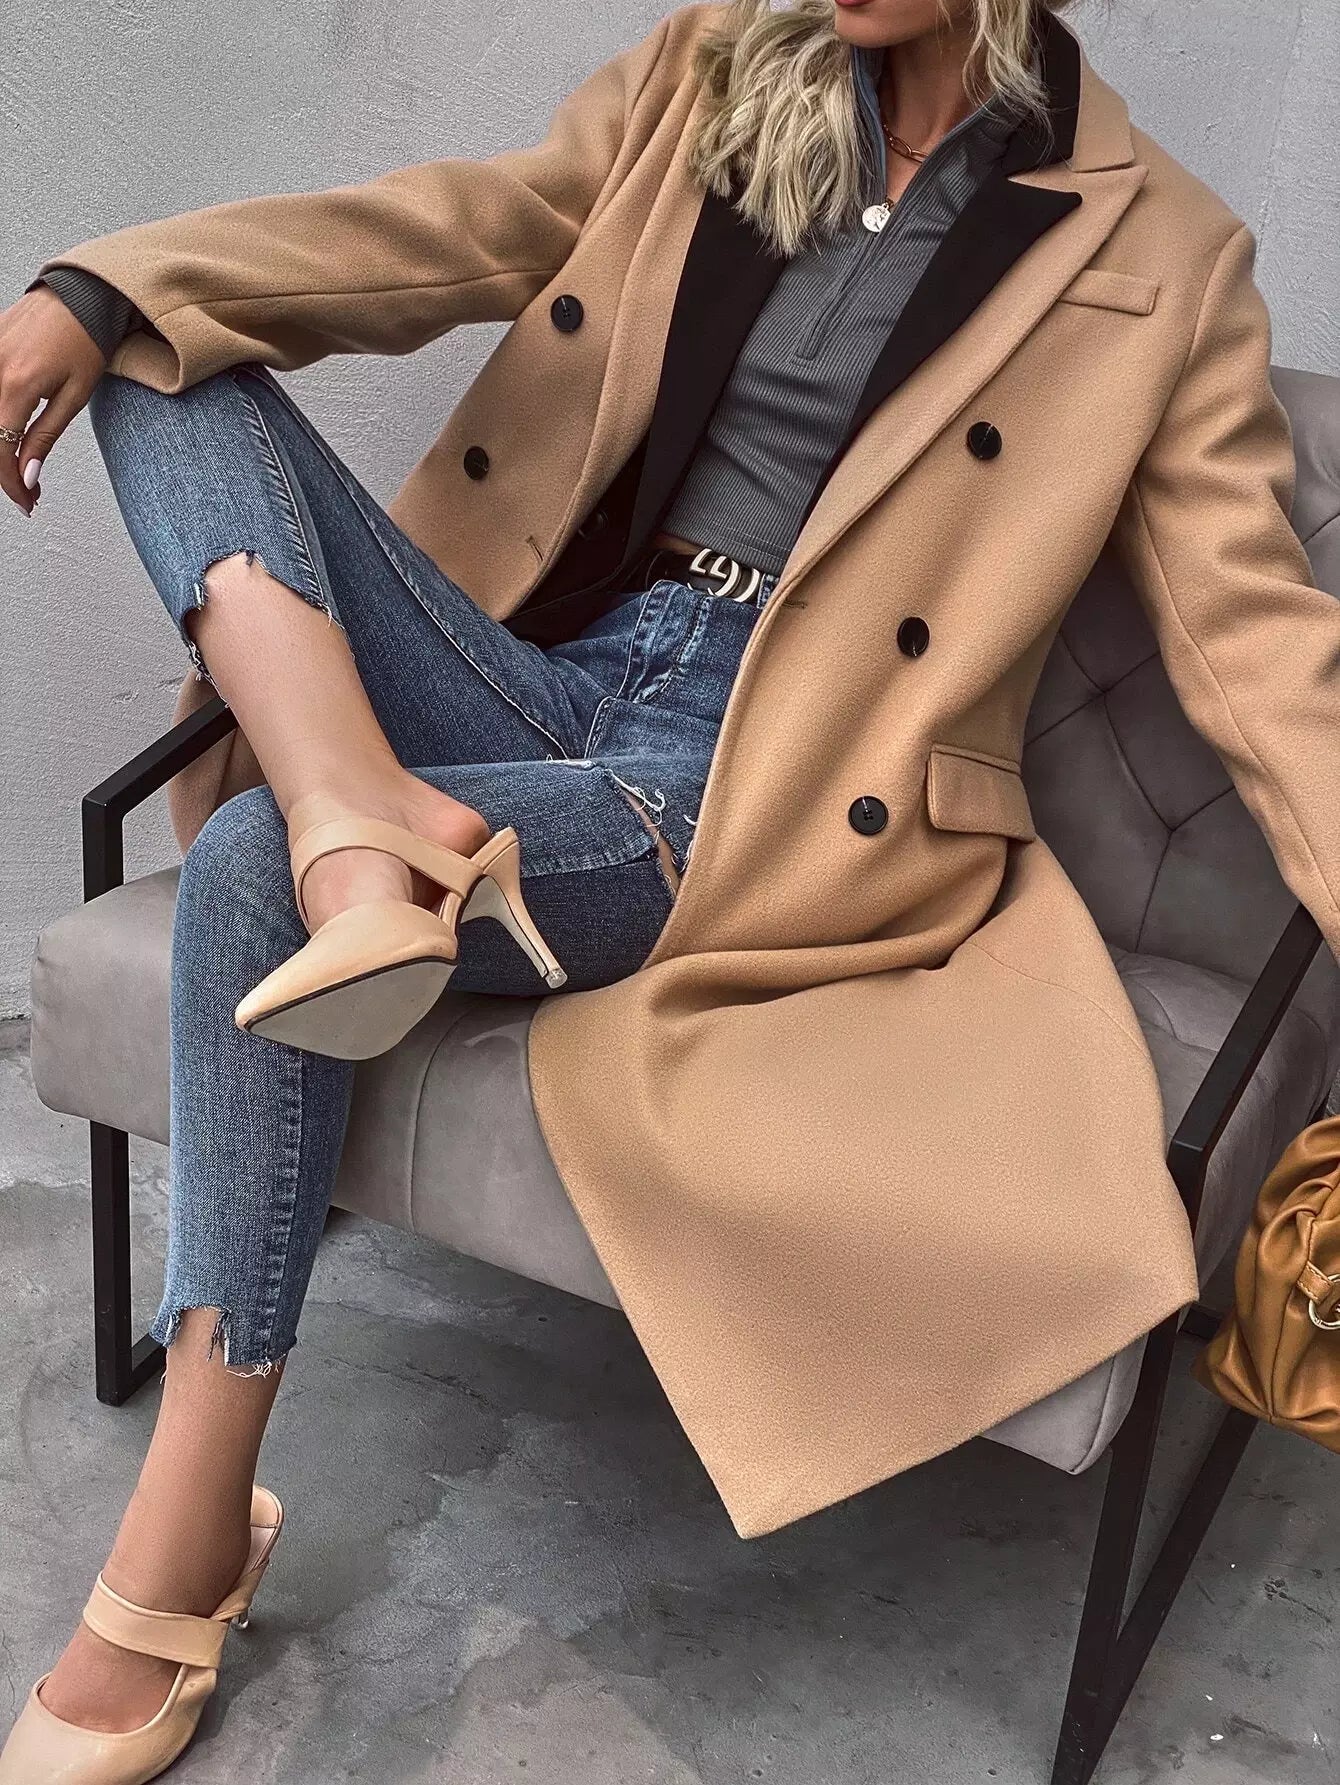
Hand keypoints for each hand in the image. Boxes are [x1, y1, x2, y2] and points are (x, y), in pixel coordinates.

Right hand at [0, 284, 107, 515]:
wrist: (79, 295)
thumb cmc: (85, 340)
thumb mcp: (73, 396)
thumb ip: (44, 436)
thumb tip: (27, 474)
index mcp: (15, 385)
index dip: (10, 483)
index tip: (27, 500)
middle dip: (4, 471)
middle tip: (27, 490)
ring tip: (20, 465)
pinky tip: (9, 435)